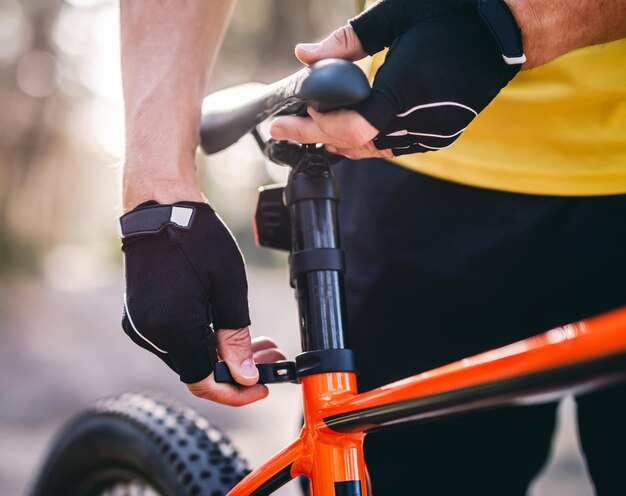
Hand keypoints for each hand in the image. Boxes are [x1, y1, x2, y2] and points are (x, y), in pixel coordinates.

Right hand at [121, 201, 272, 405]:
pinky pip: (175, 340)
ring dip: (221, 354)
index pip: (204, 383)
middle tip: (270, 357)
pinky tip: (226, 329)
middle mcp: (151, 335)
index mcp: (173, 330)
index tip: (262, 387)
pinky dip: (202, 341)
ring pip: (188, 357)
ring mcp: (141, 326)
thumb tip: (245, 376)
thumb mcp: (229, 287)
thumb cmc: (197, 239)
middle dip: (236, 370)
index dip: (236, 392)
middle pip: (197, 371)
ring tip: (258, 341)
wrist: (160, 208)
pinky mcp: (139, 316)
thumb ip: (235, 337)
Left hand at [271, 0, 523, 157]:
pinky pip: (395, 148)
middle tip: (287, 130)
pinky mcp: (442, 135)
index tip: (293, 116)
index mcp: (408, 88)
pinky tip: (350, 134)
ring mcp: (434, 132)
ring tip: (312, 133)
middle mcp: (421, 119)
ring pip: (375, 151)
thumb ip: (346, 41)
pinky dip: (369, 142)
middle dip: (318, 136)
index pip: (351, 127)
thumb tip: (304, 55)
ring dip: (342, 142)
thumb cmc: (453, 14)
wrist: (506, 30)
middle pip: (357, 144)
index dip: (318, 126)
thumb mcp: (396, 16)